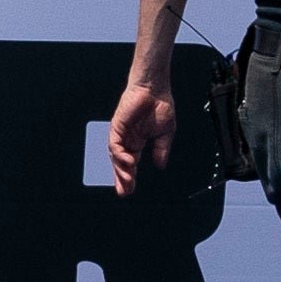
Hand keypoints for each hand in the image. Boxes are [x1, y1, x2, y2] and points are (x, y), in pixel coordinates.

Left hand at [106, 74, 178, 194]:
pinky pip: (115, 144)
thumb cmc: (160, 106)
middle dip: (122, 178)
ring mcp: (121, 133)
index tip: (130, 190)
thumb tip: (160, 166)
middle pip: (120, 163)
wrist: (155, 89)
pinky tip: (128, 162)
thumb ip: (161, 150)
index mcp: (137, 141)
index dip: (129, 177)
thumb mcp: (165, 133)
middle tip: (124, 192)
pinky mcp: (117, 126)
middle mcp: (127, 139)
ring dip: (121, 169)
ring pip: (116, 156)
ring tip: (127, 181)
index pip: (130, 163)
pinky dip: (120, 154)